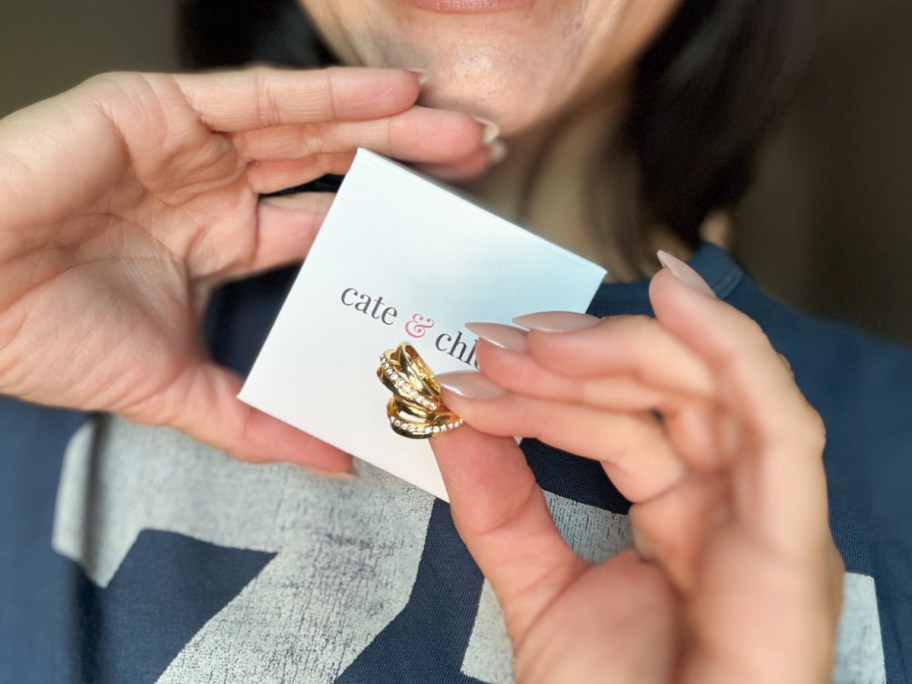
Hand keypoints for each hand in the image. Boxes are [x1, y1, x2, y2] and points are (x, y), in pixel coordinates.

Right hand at [0, 67, 491, 470]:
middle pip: (334, 167)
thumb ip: (255, 423)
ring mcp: (191, 146)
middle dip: (408, 163)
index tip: (446, 232)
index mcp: (223, 242)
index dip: (387, 225)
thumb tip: (333, 461)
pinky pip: (262, 96)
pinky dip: (331, 94)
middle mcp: (215, 187)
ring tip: (461, 126)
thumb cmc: (42, 334)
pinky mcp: (160, 111)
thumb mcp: (174, 389)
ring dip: (389, 123)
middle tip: (482, 163)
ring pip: (311, 125)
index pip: (327, 227)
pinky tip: (398, 95)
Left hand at [431, 257, 843, 681]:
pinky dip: (732, 351)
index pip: (616, 423)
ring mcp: (766, 518)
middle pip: (663, 395)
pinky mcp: (796, 540)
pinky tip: (676, 294)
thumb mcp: (537, 592)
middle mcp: (727, 505)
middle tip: (494, 346)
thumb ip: (500, 509)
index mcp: (680, 515)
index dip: (546, 390)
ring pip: (710, 391)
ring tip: (539, 335)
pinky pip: (777, 423)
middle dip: (578, 358)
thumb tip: (453, 425)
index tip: (472, 371)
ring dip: (625, 347)